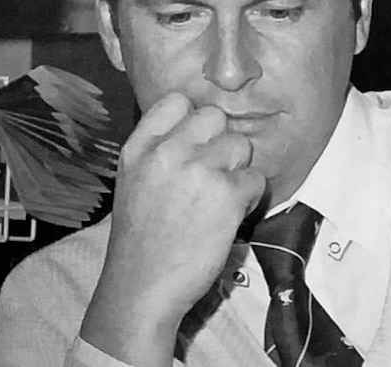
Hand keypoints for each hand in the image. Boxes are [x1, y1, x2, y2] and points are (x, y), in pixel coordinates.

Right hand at [81, 92, 265, 365]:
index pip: (177, 101)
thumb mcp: (134, 181)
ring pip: (240, 145)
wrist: (141, 288)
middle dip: (221, 142)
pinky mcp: (226, 195)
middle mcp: (167, 152)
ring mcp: (198, 171)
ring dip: (238, 171)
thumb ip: (160, 150)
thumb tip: (200, 128)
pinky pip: (256, 179)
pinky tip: (230, 216)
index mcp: (139, 147)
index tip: (196, 143)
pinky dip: (250, 198)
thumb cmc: (141, 239)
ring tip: (220, 199)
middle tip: (214, 173)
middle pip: (215, 116)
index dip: (194, 119)